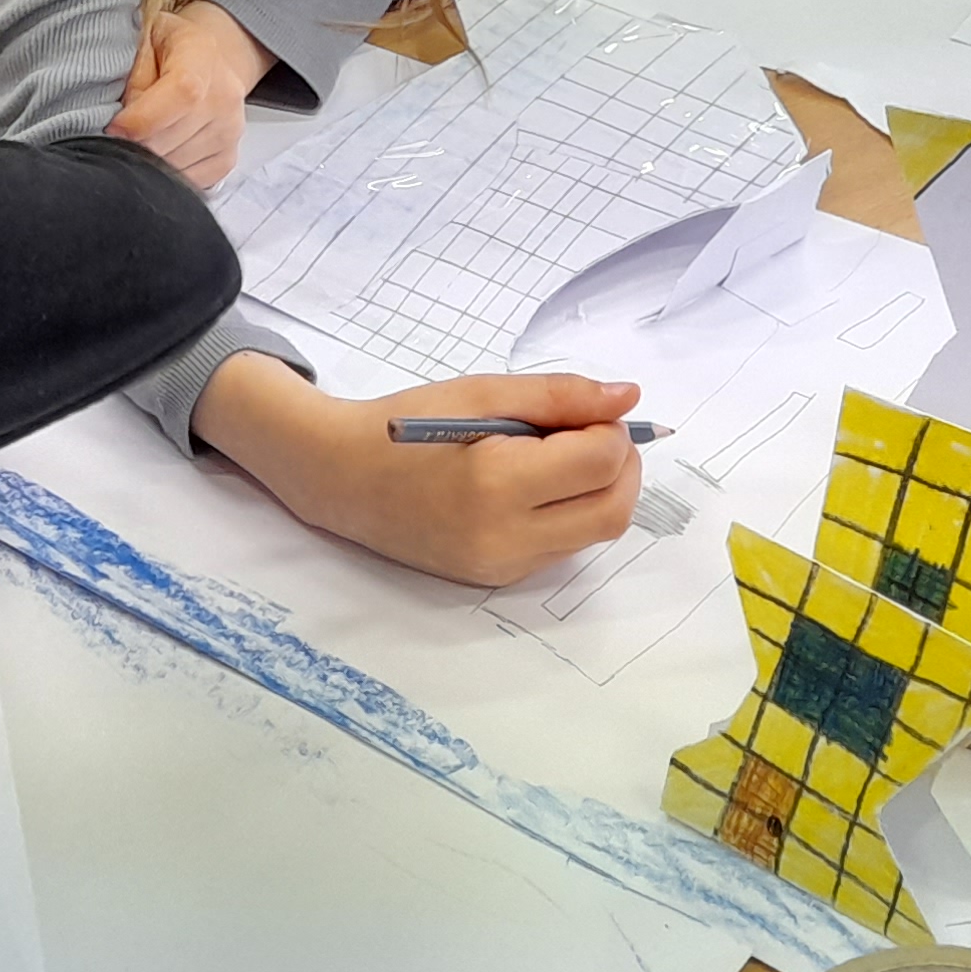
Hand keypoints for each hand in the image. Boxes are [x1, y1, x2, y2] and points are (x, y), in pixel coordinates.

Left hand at [110, 1, 276, 187]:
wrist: (208, 57)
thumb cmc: (169, 47)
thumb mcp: (142, 41)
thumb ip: (133, 80)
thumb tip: (124, 125)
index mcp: (201, 55)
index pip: (182, 94)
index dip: (143, 119)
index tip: (113, 128)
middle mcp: (225, 94)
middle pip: (173, 138)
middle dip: (135, 143)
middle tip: (117, 133)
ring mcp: (230, 129)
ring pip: (177, 165)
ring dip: (149, 160)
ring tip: (140, 137)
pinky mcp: (228, 157)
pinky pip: (192, 181)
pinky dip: (168, 174)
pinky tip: (158, 152)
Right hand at [193, 360, 646, 584]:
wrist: (341, 478)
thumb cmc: (404, 425)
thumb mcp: (482, 392)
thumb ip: (560, 396)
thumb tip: (629, 397)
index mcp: (497, 481)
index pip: (601, 463)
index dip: (613, 430)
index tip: (591, 410)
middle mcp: (503, 536)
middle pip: (612, 511)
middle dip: (621, 468)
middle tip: (596, 434)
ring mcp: (500, 566)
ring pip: (593, 534)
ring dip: (597, 492)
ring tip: (559, 456)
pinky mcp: (495, 579)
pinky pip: (560, 548)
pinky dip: (568, 513)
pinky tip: (535, 485)